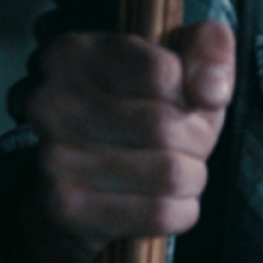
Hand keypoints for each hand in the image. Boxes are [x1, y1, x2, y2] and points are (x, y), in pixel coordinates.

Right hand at [19, 19, 234, 262]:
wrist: (82, 183)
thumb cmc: (140, 111)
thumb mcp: (178, 65)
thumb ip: (208, 48)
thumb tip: (212, 89)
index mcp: (74, 54)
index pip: (162, 72)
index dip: (192, 95)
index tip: (187, 105)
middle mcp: (51, 102)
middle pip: (165, 126)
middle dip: (197, 142)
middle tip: (190, 146)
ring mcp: (54, 158)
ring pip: (168, 173)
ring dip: (192, 178)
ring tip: (178, 172)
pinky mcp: (67, 209)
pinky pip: (158, 213)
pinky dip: (181, 210)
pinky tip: (167, 200)